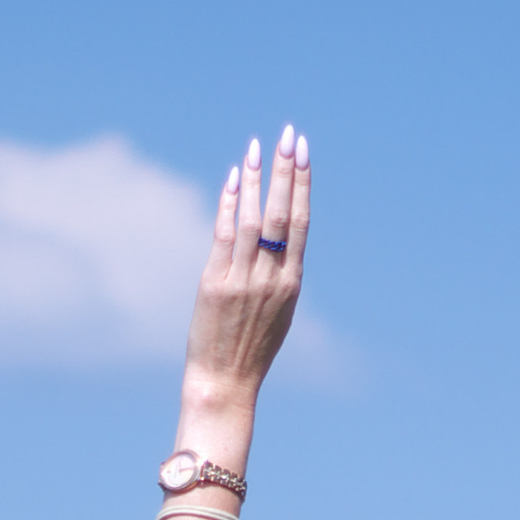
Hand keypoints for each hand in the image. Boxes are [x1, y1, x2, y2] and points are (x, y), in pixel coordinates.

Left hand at [179, 126, 308, 414]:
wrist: (226, 385)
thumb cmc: (250, 351)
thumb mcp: (277, 313)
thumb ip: (278, 275)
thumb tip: (275, 240)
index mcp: (292, 283)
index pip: (300, 222)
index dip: (302, 184)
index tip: (303, 152)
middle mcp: (271, 278)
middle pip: (281, 213)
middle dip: (286, 171)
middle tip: (289, 134)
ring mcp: (244, 280)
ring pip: (253, 219)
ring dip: (255, 180)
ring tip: (257, 146)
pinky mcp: (215, 284)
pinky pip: (224, 236)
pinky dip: (229, 204)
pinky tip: (232, 177)